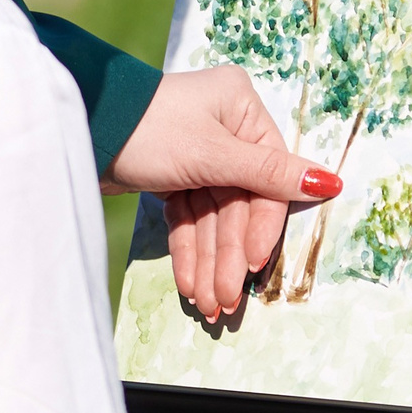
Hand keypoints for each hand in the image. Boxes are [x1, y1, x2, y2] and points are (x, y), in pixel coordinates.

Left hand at [106, 66, 340, 323]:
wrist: (80, 128)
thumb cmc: (149, 128)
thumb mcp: (212, 154)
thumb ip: (269, 175)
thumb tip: (331, 183)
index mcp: (241, 108)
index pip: (266, 178)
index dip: (261, 227)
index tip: (254, 267)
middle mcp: (224, 128)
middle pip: (237, 203)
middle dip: (228, 255)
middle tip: (225, 301)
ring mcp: (197, 153)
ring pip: (212, 216)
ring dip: (210, 261)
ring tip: (207, 304)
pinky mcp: (172, 173)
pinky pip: (188, 216)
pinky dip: (190, 248)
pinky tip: (190, 283)